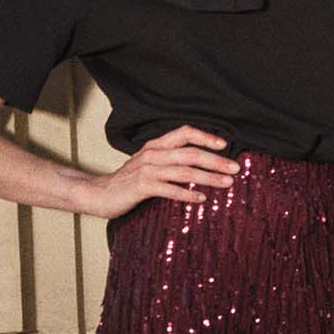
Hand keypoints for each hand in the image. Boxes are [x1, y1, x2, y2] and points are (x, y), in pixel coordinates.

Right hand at [81, 126, 235, 215]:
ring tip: (226, 183)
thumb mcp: (150, 164)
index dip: (205, 136)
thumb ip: (171, 161)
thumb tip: (201, 165)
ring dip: (208, 177)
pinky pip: (169, 190)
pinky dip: (187, 194)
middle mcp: (152, 154)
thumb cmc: (129, 181)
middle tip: (235, 168)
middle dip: (215, 160)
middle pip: (190, 153)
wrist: (98, 193)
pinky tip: (201, 200)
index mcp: (156, 146)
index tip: (225, 144)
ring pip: (183, 171)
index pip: (184, 133)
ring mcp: (146, 170)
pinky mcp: (140, 187)